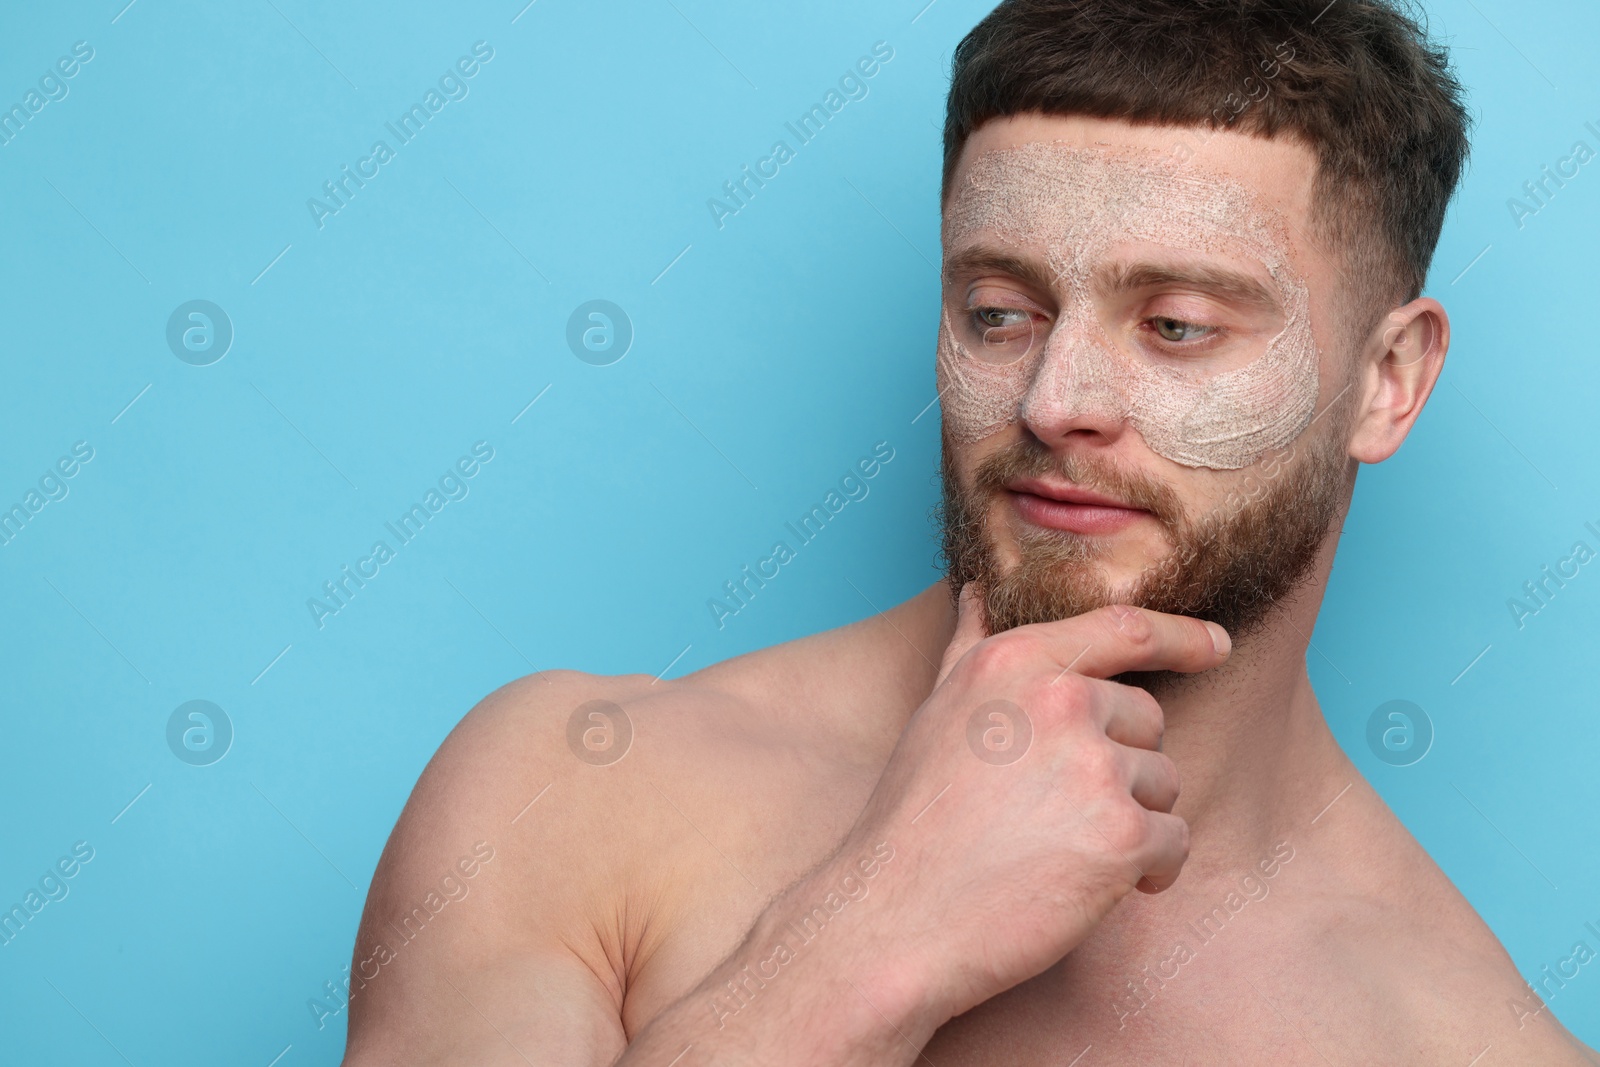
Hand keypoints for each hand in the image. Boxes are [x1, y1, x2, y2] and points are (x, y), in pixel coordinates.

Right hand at [843, 585, 1230, 1024]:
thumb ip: (969, 645)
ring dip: (1132, 821)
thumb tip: (978, 592)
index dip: (1182, 635)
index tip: (1218, 643)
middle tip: (1059, 813)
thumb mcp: (936, 711)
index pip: (1125, 628)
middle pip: (1148, 719)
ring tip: (1062, 852)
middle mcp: (1059, 699)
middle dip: (1122, 767)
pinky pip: (1173, 842)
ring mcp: (1093, 766)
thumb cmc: (913, 818)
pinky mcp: (1121, 835)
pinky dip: (1147, 871)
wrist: (893, 918)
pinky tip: (1091, 888)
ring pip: (1163, 784)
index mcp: (1015, 661)